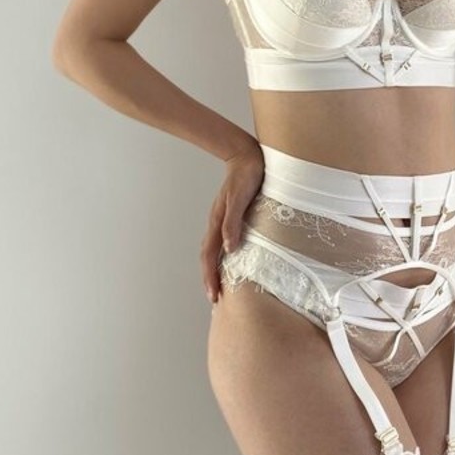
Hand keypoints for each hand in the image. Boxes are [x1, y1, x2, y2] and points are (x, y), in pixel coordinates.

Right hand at [201, 142, 264, 305]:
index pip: (210, 256)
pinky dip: (223, 256)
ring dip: (214, 269)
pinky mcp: (231, 216)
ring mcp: (222, 220)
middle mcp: (217, 223)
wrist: (246, 155)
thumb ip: (233, 222)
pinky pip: (223, 241)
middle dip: (209, 278)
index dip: (210, 276)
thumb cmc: (246, 176)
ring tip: (219, 286)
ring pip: (214, 250)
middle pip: (208, 256)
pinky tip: (231, 261)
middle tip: (214, 299)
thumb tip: (229, 247)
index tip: (213, 295)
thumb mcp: (240, 199)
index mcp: (218, 221)